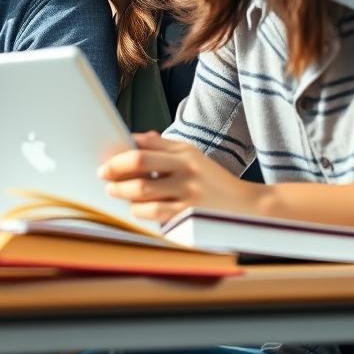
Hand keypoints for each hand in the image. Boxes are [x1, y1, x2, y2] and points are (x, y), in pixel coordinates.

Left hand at [98, 132, 265, 223]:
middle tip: (103, 175)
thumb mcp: (192, 156)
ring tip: (114, 192)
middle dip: (115, 168)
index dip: (120, 151)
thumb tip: (132, 139)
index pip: (144, 144)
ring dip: (122, 192)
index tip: (107, 158)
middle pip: (139, 161)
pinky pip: (155, 212)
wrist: (249, 207)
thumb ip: (162, 146)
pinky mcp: (189, 214)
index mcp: (184, 152)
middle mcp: (186, 168)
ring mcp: (188, 192)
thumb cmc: (213, 180)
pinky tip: (135, 209)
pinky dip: (139, 211)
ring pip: (142, 189)